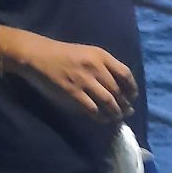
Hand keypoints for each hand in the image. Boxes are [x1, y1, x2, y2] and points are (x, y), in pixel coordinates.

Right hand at [17, 36, 137, 122]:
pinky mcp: (73, 93)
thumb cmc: (64, 54)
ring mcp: (84, 81)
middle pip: (118, 90)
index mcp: (101, 56)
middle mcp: (96, 67)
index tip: (132, 97)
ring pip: (108, 101)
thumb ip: (103, 66)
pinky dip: (100, 116)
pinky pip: (92, 109)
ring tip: (117, 117)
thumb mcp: (88, 53)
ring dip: (115, 112)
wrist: (39, 55)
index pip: (125, 74)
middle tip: (127, 112)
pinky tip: (102, 119)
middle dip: (125, 104)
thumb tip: (119, 86)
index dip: (132, 88)